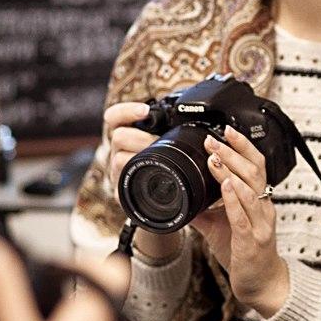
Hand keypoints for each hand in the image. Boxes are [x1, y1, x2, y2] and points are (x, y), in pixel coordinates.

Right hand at [102, 101, 181, 261]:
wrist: (165, 210)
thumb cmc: (172, 175)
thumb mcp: (172, 152)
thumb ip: (177, 136)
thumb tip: (205, 121)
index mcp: (130, 138)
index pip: (115, 117)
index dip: (126, 111)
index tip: (145, 110)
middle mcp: (119, 152)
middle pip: (118, 136)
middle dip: (140, 137)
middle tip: (158, 142)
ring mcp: (118, 173)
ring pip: (118, 159)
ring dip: (140, 157)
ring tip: (158, 161)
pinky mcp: (120, 194)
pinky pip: (121, 187)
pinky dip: (134, 184)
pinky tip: (147, 182)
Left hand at [196, 126, 289, 316]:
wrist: (262, 283)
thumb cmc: (245, 253)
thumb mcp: (222, 226)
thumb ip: (204, 209)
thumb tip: (182, 195)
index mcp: (259, 200)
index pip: (256, 165)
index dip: (243, 146)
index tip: (225, 130)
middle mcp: (263, 208)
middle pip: (255, 171)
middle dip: (233, 152)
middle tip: (212, 138)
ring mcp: (260, 224)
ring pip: (250, 190)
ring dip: (231, 171)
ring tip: (214, 157)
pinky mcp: (252, 241)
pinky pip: (243, 217)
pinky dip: (233, 199)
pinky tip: (225, 186)